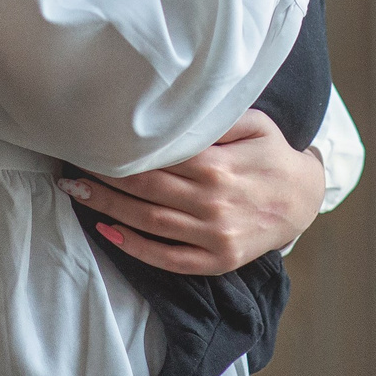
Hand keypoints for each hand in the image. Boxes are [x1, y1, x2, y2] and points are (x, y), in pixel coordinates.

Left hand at [58, 108, 327, 273]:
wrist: (305, 199)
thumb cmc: (272, 154)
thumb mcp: (253, 124)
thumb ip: (213, 121)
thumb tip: (170, 115)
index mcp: (219, 165)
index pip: (157, 157)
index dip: (120, 151)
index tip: (91, 141)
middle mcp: (214, 202)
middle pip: (145, 189)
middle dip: (103, 178)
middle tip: (71, 167)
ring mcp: (215, 235)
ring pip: (149, 222)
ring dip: (107, 208)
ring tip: (76, 193)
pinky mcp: (217, 260)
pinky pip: (168, 258)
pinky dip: (134, 247)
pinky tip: (107, 231)